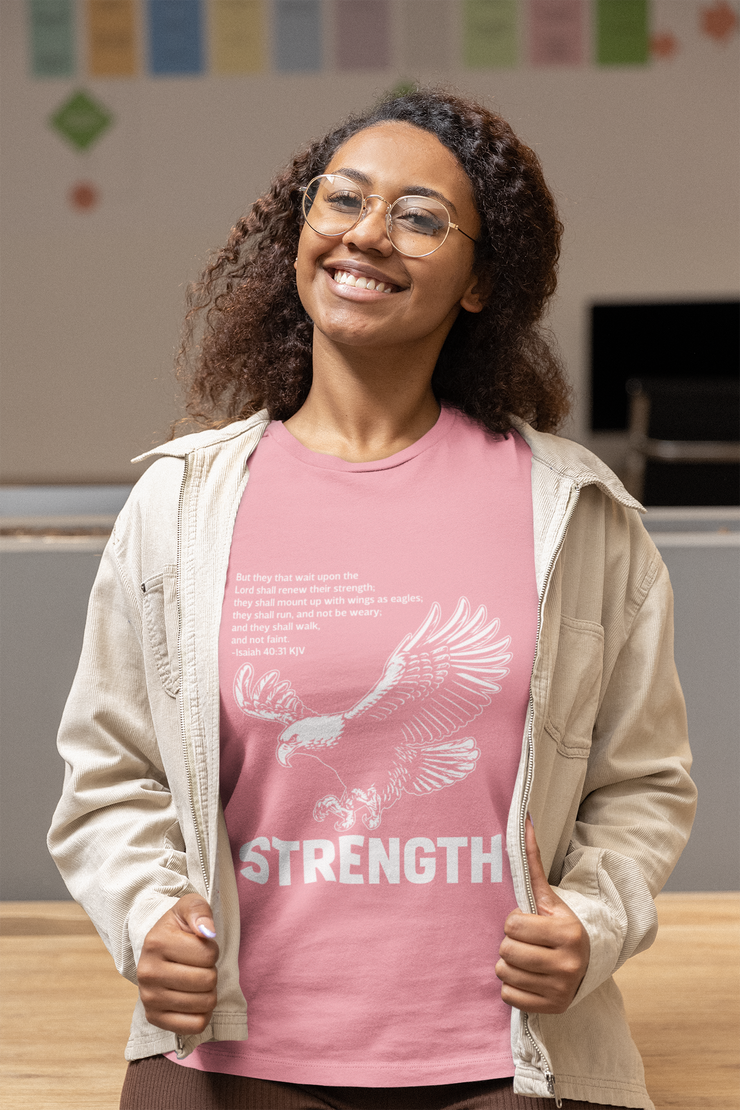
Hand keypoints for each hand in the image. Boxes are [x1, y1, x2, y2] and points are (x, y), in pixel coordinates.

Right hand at [136, 894, 218, 1033]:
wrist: (156, 948)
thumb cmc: (178, 926)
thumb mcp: (189, 906)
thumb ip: (200, 912)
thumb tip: (208, 932)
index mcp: (156, 942)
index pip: (209, 955)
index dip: (212, 950)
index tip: (199, 946)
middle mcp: (147, 972)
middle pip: (207, 981)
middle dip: (211, 971)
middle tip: (198, 965)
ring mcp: (149, 998)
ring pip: (204, 1004)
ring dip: (208, 992)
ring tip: (195, 980)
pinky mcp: (154, 1018)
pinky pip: (195, 1026)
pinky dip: (203, 1014)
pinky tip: (195, 999)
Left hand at [496, 818, 589, 1013]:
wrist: (587, 960)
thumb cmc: (559, 924)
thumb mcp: (549, 896)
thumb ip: (533, 861)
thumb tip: (523, 819)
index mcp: (567, 932)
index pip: (512, 924)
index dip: (514, 921)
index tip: (527, 922)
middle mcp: (568, 963)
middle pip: (506, 951)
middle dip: (510, 943)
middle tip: (526, 942)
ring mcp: (561, 989)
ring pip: (504, 974)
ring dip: (509, 965)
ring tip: (526, 958)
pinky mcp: (553, 1008)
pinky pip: (509, 997)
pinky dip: (513, 987)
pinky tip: (528, 977)